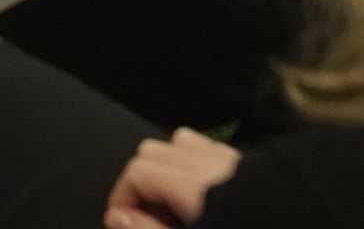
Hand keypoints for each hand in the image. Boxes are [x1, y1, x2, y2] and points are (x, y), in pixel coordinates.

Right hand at [104, 128, 242, 227]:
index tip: (120, 218)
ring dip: (167, 167)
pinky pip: (209, 148)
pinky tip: (199, 193)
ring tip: (170, 203)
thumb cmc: (239, 223)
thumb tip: (115, 216)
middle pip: (152, 151)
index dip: (120, 195)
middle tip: (144, 213)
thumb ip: (148, 228)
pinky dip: (194, 163)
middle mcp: (211, 164)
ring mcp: (231, 161)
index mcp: (194, 186)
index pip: (137, 172)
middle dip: (140, 179)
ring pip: (181, 142)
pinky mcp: (248, 165)